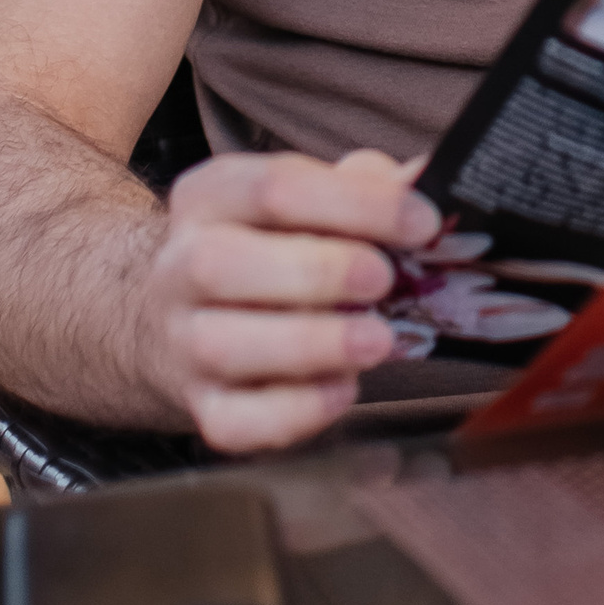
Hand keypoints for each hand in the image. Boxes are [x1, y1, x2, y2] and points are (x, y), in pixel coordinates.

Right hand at [137, 149, 440, 451]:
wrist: (191, 311)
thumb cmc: (271, 244)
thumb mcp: (309, 196)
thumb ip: (365, 186)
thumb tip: (423, 182)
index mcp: (210, 196)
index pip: (273, 187)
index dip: (355, 204)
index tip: (421, 223)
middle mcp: (180, 266)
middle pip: (224, 264)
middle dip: (319, 272)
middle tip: (384, 281)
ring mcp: (182, 342)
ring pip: (223, 347)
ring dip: (312, 344)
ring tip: (377, 340)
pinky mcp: (200, 407)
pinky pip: (235, 421)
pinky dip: (295, 411)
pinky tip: (343, 389)